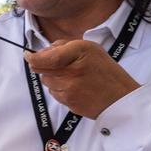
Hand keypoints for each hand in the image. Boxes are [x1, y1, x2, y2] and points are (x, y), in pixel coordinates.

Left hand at [24, 39, 139, 118]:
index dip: (33, 57)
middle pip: (42, 70)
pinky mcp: (69, 103)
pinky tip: (75, 88)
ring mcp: (70, 88)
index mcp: (79, 52)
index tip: (28, 56)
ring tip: (73, 78)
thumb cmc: (106, 72)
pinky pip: (55, 94)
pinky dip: (60, 90)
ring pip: (47, 82)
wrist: (121, 98)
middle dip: (45, 67)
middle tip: (60, 66)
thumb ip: (63, 47)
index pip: (44, 57)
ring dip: (54, 79)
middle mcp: (73, 70)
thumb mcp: (90, 49)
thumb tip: (40, 53)